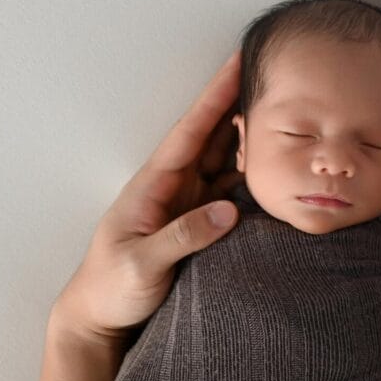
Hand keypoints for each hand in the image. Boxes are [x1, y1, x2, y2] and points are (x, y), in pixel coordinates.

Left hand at [56, 52, 243, 342]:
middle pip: (213, 137)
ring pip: (225, 160)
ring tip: (280, 112)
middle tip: (270, 77)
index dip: (215, 97)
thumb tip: (229, 212)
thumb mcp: (142, 264)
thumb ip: (183, 237)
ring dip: (249, 137)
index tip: (236, 63)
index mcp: (153, 186)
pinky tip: (272, 164)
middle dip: (239, 104)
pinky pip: (230, 190)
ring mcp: (186, 203)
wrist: (100, 316)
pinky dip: (251, 175)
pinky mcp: (197, 223)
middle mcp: (172, 187)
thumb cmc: (111, 288)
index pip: (191, 132)